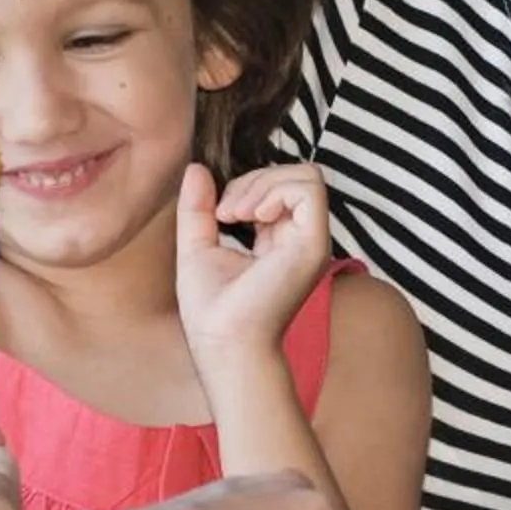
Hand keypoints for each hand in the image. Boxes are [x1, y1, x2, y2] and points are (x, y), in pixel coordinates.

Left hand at [175, 164, 333, 373]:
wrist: (221, 341)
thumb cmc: (211, 309)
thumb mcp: (196, 245)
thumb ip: (198, 208)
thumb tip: (197, 168)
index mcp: (278, 241)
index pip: (279, 188)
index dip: (248, 184)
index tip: (220, 213)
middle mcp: (300, 240)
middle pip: (295, 175)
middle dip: (255, 178)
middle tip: (227, 211)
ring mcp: (311, 241)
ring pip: (306, 176)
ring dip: (263, 183)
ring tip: (236, 214)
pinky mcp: (313, 245)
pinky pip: (310, 189)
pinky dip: (277, 190)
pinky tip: (251, 216)